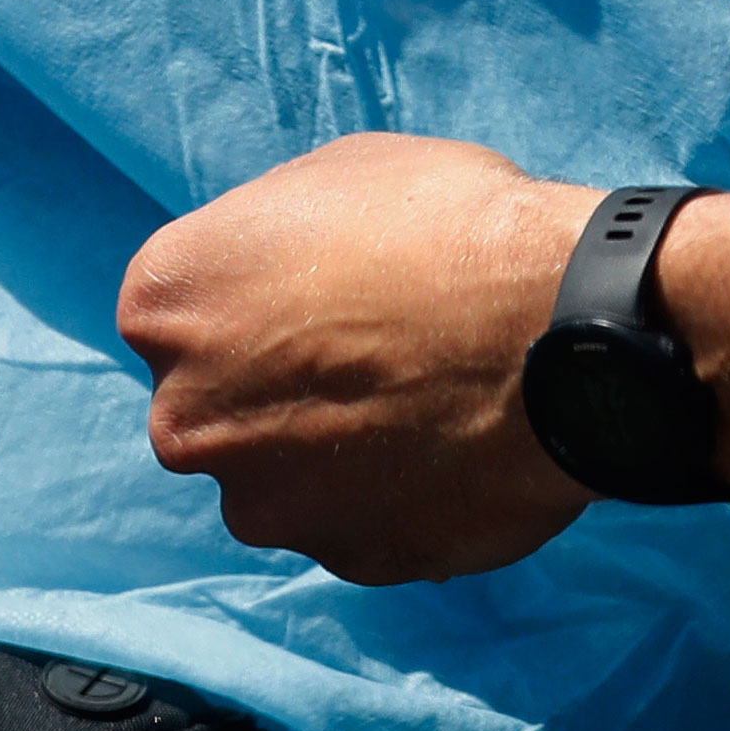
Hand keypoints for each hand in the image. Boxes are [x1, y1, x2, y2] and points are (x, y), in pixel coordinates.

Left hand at [122, 134, 600, 583]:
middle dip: (279, 380)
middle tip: (372, 344)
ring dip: (335, 447)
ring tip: (428, 396)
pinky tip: (458, 440)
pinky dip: (399, 491)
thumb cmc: (450, 226)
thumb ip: (276, 236)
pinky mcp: (346, 558)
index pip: (180, 303)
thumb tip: (279, 273)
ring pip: (285, 475)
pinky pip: (363, 521)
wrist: (562, 328)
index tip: (319, 282)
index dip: (255, 289)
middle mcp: (188, 418)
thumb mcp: (342, 172)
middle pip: (220, 401)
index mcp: (166, 303)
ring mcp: (266, 504)